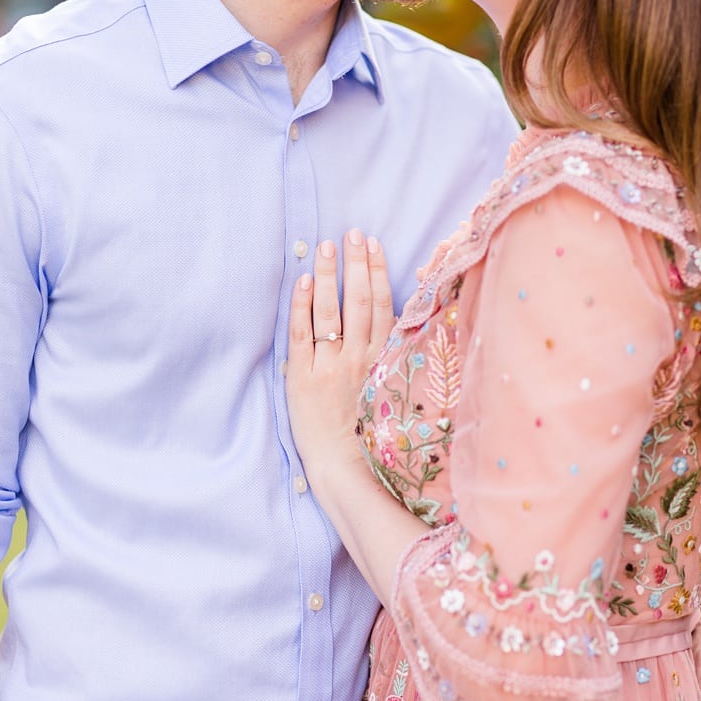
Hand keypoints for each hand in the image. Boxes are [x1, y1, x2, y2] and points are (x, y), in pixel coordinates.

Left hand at [286, 230, 394, 485]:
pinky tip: (301, 282)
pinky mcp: (303, 376)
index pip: (384, 306)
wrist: (344, 467)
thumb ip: (396, 357)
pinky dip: (300, 306)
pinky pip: (301, 334)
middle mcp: (360, 357)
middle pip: (359, 300)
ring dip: (328, 275)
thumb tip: (400, 325)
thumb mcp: (396, 391)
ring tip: (325, 246)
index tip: (375, 246)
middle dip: (355, 263)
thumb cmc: (374, 434)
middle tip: (351, 233)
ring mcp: (330, 365)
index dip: (379, 273)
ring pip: (330, 311)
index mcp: (384, 360)